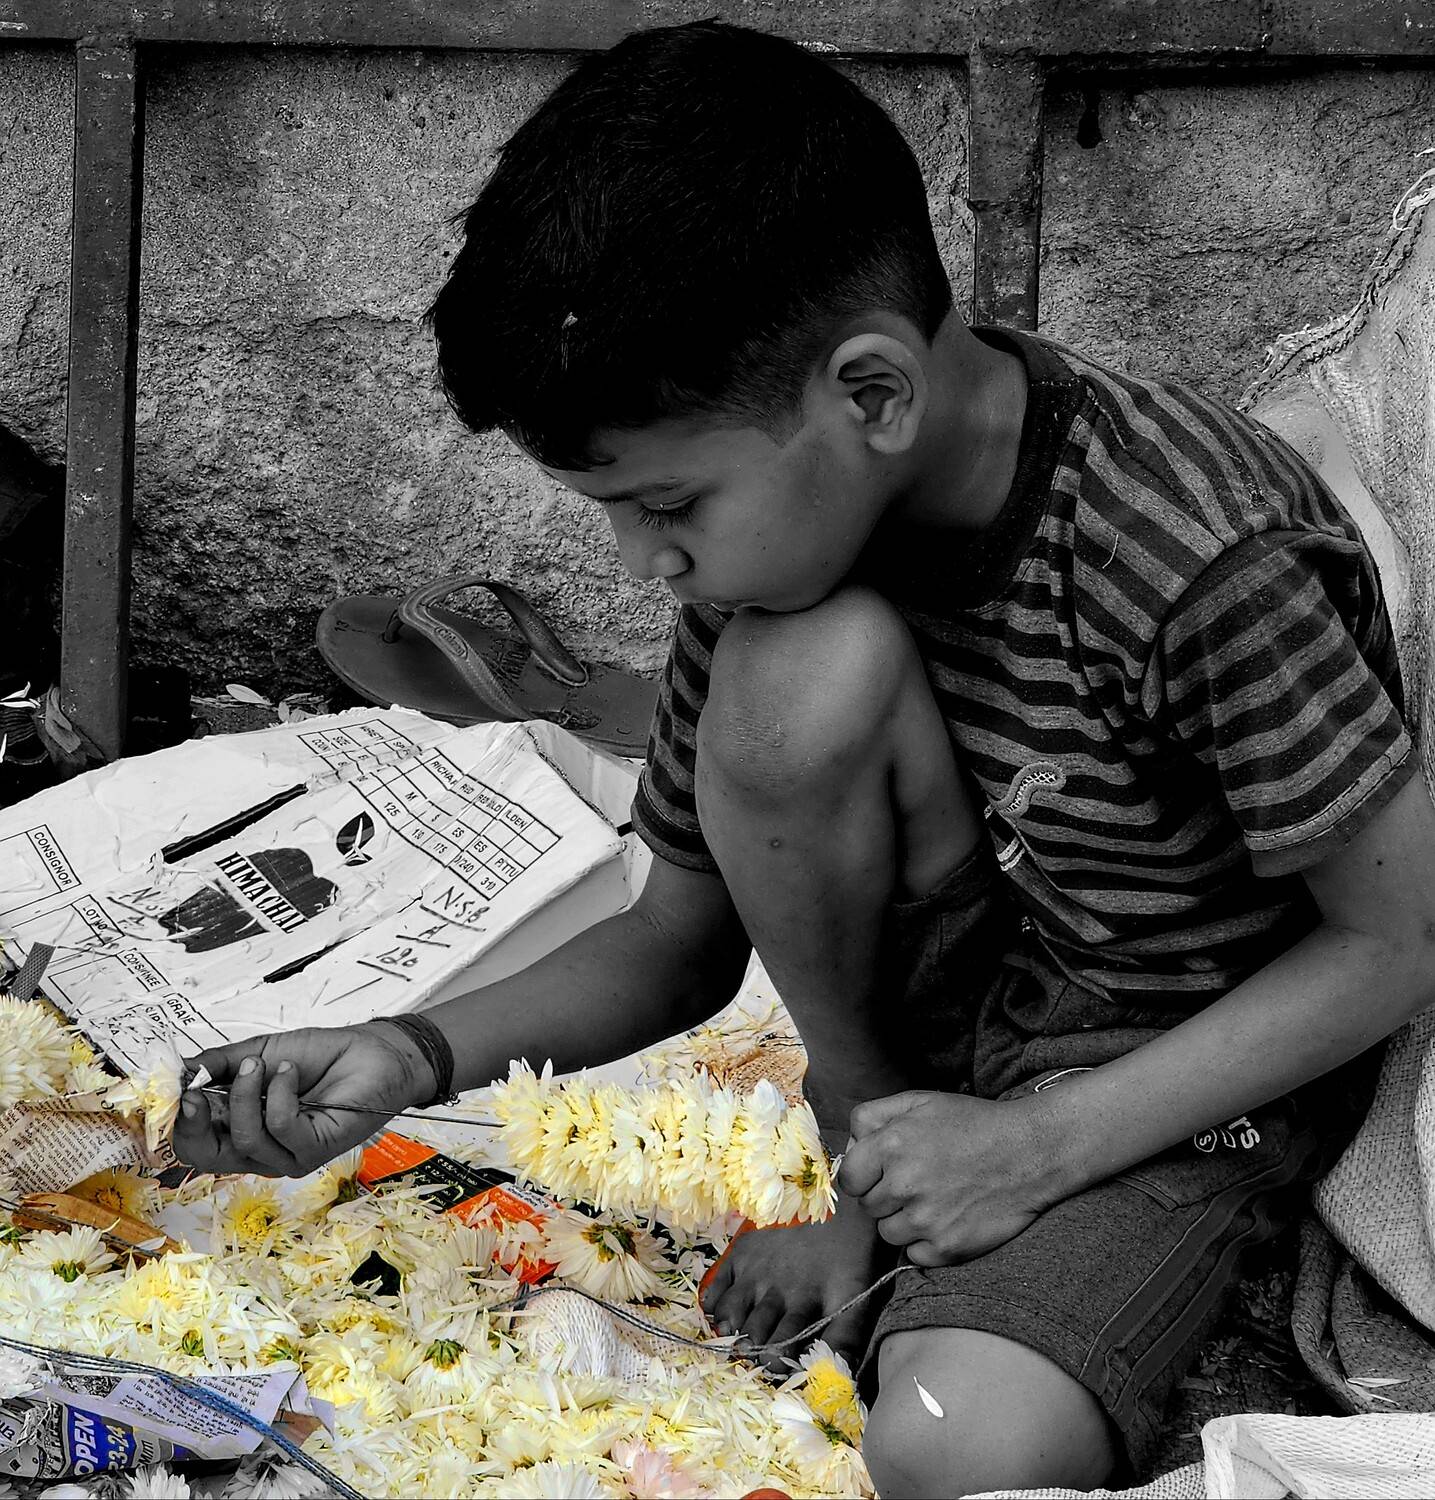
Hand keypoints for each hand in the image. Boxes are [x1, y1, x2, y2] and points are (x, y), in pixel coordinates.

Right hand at [172, 1023, 434, 1177]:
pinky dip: (280, 1095)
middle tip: (194, 1091)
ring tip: (262, 1063)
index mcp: (240, 1127)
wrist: (371, 1051)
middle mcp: (261, 1149)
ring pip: (246, 1140)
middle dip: (196, 1124)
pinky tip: (291, 1072)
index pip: (197, 1142)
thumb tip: (177, 1070)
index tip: (173, 1090)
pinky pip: (282, 1129)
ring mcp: (287, 1154)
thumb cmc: (320, 1055)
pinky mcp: (315, 1149)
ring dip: (246, 1095)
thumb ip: (218, 1063)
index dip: (178, 1123)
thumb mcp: (259, 1051)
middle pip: (210, 1157)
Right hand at [699, 1199, 890, 1372]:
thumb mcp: (855, 1294)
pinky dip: (714, 1305)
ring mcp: (754, 1269)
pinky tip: (724, 1312)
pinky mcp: (742, 1251)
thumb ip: (845, 1337)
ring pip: (730, 1316)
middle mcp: (773, 1290)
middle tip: (759, 1353)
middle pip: (752, 1337)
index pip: (779, 1352)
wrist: (838, 1199)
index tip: (781, 1367)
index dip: (778, 1366)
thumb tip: (839, 1379)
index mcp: (803, 1304)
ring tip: (743, 1334)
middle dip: (755, 1352)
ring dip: (734, 1331)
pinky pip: (716, 1286)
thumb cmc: (851, 1252)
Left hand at [837, 1090, 1059, 1265]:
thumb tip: (850, 1145)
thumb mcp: (919, 1102)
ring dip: (905, 1221)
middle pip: (869, 1207)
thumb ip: (872, 1117)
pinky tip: (949, 1219)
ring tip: (936, 1199)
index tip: (881, 1174)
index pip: (849, 1179)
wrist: (1030, 1152)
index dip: (864, 1176)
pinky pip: (914, 1255)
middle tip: (919, 1181)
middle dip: (887, 1196)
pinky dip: (927, 1243)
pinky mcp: (946, 1248)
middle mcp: (903, 1184)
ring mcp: (925, 1220)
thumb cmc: (974, 1124)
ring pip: (888, 1233)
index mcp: (891, 1145)